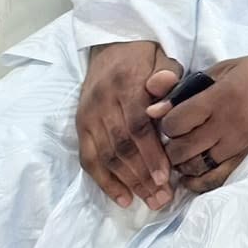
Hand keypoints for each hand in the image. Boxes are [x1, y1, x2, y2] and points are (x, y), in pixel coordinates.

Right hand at [77, 41, 181, 207]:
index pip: (137, 125)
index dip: (150, 153)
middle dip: (142, 175)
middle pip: (121, 146)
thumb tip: (164, 86)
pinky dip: (104, 181)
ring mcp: (88, 116)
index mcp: (126, 85)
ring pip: (105, 156)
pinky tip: (123, 198)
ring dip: (127, 182)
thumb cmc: (145, 57)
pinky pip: (88, 159)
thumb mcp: (162, 57)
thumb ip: (167, 74)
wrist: (110, 46)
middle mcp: (102, 103)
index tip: (166, 177)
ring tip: (150, 201)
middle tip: (162, 198)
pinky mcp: (80, 126)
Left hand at [146, 47, 247, 194]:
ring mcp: (240, 143)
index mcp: (220, 98)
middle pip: (181, 150)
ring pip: (196, 167)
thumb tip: (152, 111)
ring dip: (183, 162)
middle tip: (175, 136)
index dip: (165, 122)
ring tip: (184, 152)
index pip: (175, 123)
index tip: (171, 116)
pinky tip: (191, 175)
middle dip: (170, 145)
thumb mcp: (220, 69)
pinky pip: (217, 178)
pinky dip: (199, 181)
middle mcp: (229, 125)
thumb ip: (184, 89)